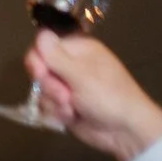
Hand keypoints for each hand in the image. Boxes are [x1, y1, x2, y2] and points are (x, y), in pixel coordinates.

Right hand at [23, 33, 161, 160]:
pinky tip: (72, 116)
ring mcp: (67, 86)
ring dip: (55, 103)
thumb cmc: (109, 96)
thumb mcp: (81, 75)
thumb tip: (41, 32)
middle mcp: (71, 66)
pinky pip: (46, 106)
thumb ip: (57, 56)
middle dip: (50, 87)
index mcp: (79, 51)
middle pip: (39, 71)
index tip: (41, 74)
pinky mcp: (64, 105)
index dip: (38, 62)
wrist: (123, 129)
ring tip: (73, 109)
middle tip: (66, 96)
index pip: (43, 48)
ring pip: (42, 92)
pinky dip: (57, 113)